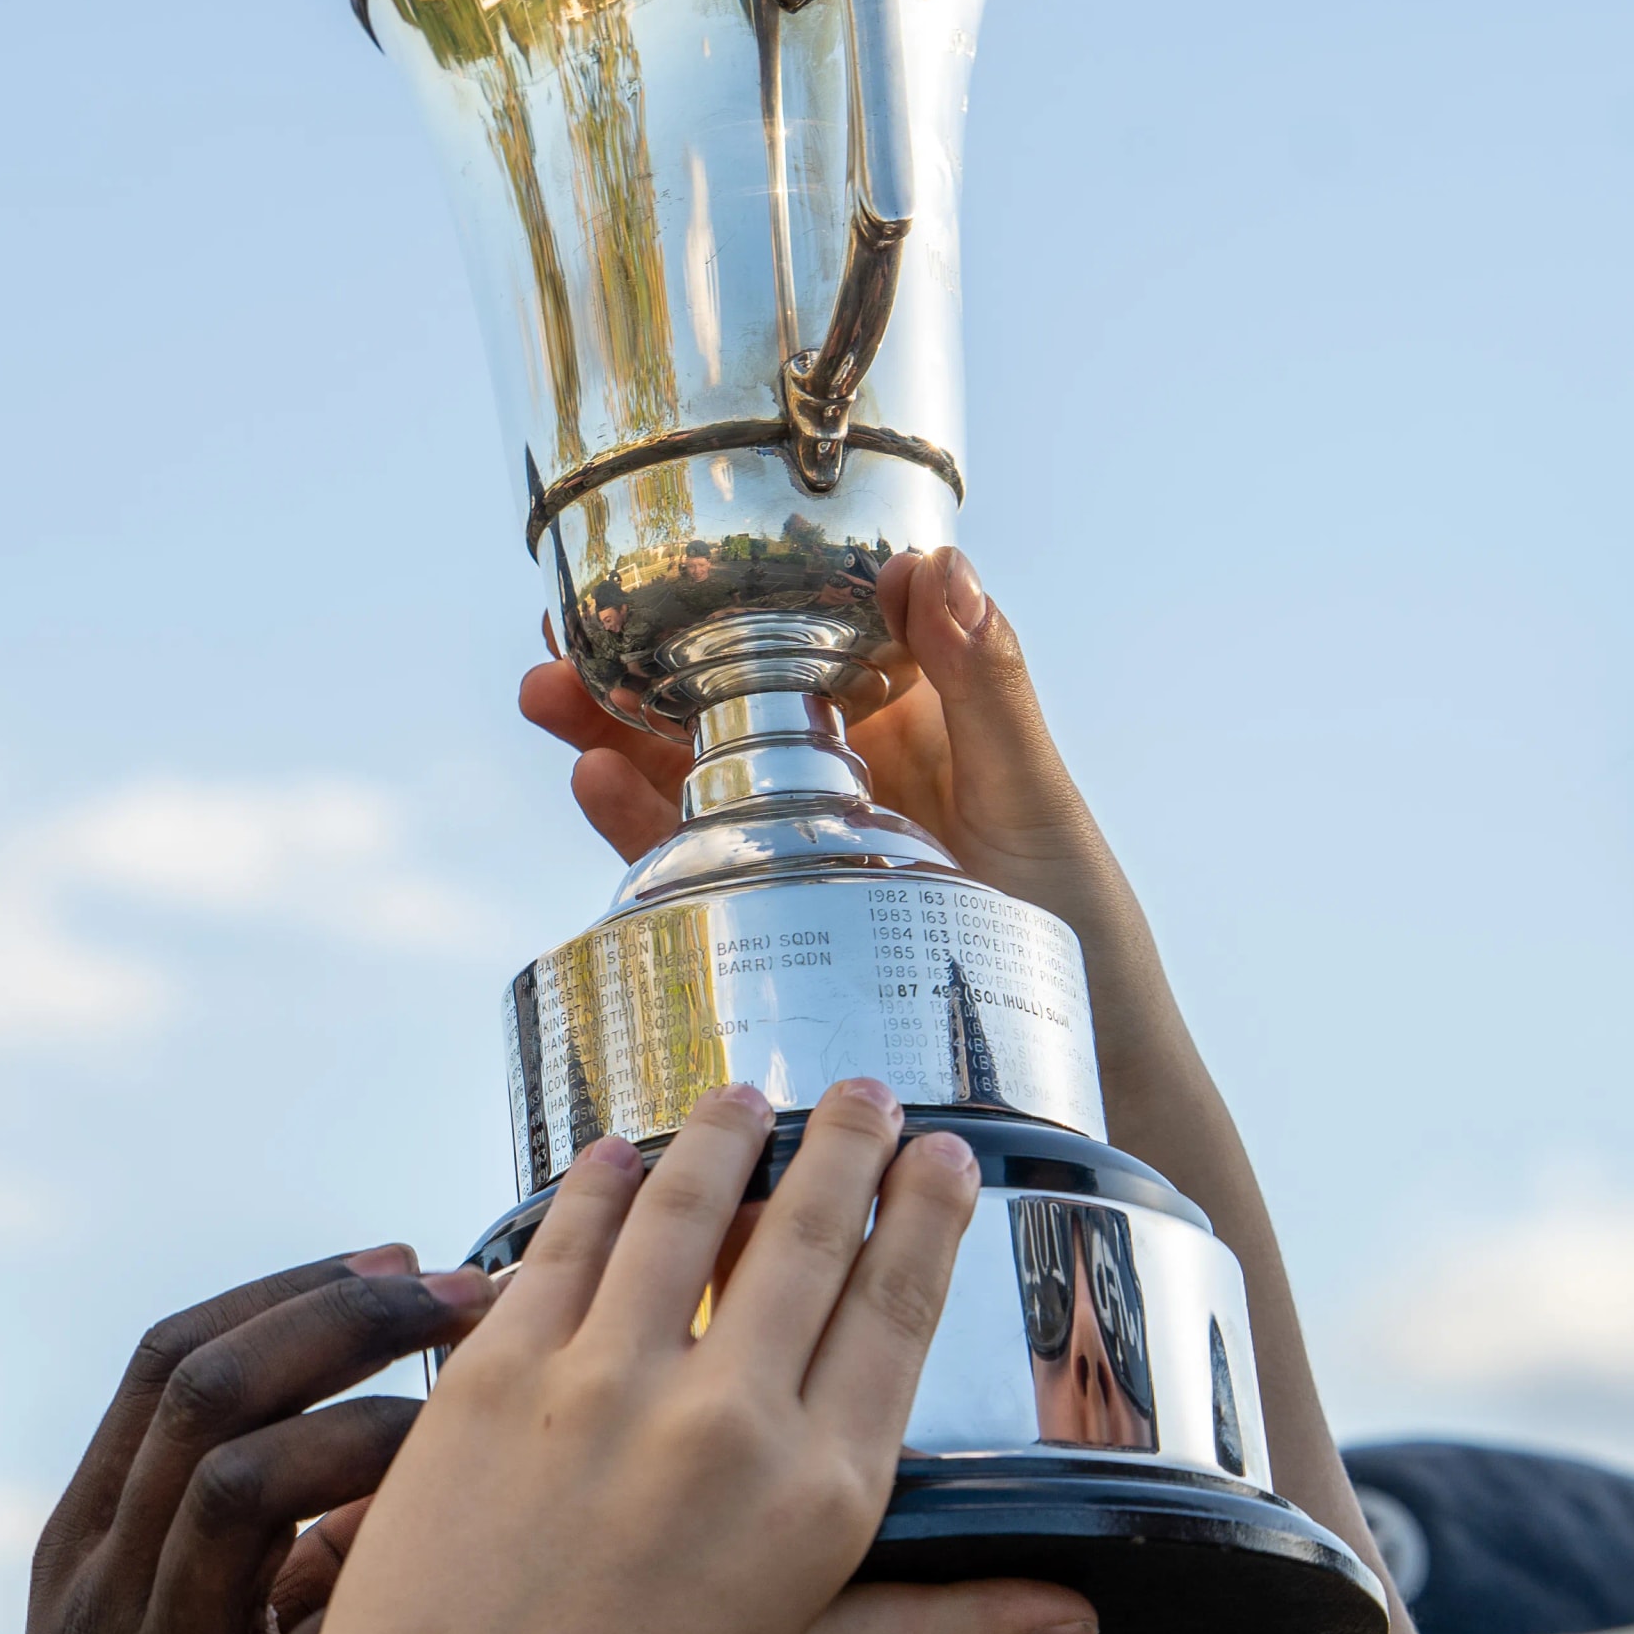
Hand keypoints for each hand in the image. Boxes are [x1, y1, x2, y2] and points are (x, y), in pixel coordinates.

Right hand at [0, 1248, 490, 1633]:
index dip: (292, 1286)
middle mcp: (104, 1593)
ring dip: (369, 1420)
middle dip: (344, 1313)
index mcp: (80, 1548)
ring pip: (236, 1480)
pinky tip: (470, 1552)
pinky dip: (381, 1563)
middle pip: (201, 1386)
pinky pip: (302, 1631)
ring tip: (476, 1412)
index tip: (396, 1254)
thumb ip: (212, 1544)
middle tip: (463, 1291)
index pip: (169, 1357)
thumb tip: (373, 1429)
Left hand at [172, 1088, 1095, 1633]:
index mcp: (818, 1499)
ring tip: (744, 1089)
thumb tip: (1076, 1613)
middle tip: (860, 1087)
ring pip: (681, 1208)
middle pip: (805, 1236)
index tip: (942, 1154)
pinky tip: (612, 1150)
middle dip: (842, 1145)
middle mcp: (726, 1424)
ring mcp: (603, 1385)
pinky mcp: (496, 1371)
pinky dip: (595, 1184)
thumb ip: (936, 1627)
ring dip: (720, 1134)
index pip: (898, 1314)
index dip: (925, 1218)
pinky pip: (561, 1241)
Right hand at [518, 549, 1126, 928]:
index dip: (720, 597)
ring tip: (553, 699)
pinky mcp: (770, 920)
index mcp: (904, 719)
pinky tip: (596, 784)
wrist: (1081, 1071)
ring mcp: (797, 848)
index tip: (655, 562)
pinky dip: (634, 823)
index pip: (797, 635)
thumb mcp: (1033, 795)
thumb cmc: (1079, 925)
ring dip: (610, 736)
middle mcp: (838, 775)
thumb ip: (986, 687)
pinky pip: (690, 862)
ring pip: (683, 776)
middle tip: (561, 634)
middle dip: (633, 667)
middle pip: (714, 703)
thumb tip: (939, 563)